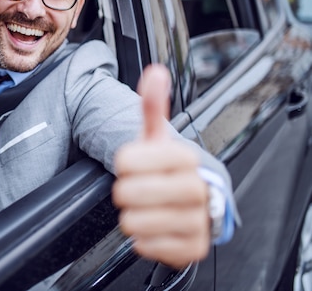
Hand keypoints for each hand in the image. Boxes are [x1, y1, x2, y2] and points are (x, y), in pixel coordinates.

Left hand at [112, 64, 209, 268]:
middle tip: (137, 188)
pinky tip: (155, 226)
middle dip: (124, 191)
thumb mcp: (157, 139)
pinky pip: (146, 246)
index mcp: (186, 158)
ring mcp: (198, 221)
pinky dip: (142, 238)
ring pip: (135, 221)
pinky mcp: (193, 248)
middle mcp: (199, 189)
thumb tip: (156, 73)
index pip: (126, 159)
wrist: (193, 204)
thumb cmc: (168, 169)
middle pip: (129, 192)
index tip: (131, 163)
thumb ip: (153, 107)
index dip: (122, 163)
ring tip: (146, 208)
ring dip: (131, 216)